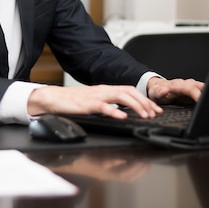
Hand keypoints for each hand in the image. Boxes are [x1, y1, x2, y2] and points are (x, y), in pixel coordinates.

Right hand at [27, 84, 162, 119]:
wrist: (52, 98)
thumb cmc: (72, 101)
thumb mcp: (94, 102)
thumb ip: (107, 104)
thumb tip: (122, 111)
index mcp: (105, 90)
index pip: (129, 91)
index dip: (144, 99)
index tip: (155, 109)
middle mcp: (102, 91)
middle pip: (129, 91)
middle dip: (144, 102)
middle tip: (155, 113)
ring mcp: (95, 97)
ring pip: (120, 96)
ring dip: (135, 106)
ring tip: (145, 115)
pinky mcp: (86, 104)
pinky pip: (103, 107)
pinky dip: (114, 111)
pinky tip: (122, 117)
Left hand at [146, 77, 203, 104]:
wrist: (157, 88)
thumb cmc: (157, 91)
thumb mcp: (154, 93)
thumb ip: (159, 92)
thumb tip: (164, 90)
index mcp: (177, 85)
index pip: (189, 88)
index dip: (196, 94)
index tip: (201, 100)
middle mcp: (185, 84)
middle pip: (199, 86)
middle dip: (207, 92)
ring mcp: (190, 87)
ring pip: (202, 87)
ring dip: (208, 92)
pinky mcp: (193, 91)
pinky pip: (202, 91)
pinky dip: (207, 95)